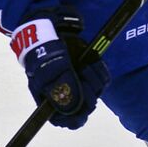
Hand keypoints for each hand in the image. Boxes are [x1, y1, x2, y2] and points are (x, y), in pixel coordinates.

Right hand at [11, 6, 109, 129]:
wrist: (50, 26)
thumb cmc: (44, 50)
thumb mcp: (50, 70)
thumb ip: (62, 90)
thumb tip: (73, 109)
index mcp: (49, 97)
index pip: (63, 120)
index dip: (74, 119)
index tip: (81, 111)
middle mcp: (65, 92)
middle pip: (83, 109)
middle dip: (88, 95)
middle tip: (82, 78)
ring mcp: (78, 81)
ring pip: (95, 95)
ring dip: (94, 82)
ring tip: (85, 67)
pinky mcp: (89, 70)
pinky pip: (103, 81)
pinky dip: (100, 73)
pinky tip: (92, 63)